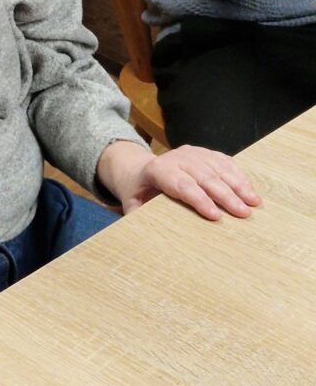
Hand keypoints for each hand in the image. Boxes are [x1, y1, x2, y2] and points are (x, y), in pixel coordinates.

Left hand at [96, 140, 260, 220]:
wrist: (140, 169)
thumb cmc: (139, 191)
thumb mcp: (131, 203)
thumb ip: (137, 215)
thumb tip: (146, 232)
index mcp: (157, 170)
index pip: (181, 184)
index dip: (199, 199)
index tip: (215, 216)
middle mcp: (177, 158)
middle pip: (204, 176)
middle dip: (225, 195)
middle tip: (243, 214)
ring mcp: (192, 153)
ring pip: (218, 167)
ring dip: (238, 185)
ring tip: (254, 202)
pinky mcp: (204, 153)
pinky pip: (224, 161)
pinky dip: (239, 175)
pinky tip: (250, 189)